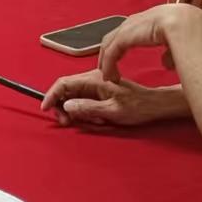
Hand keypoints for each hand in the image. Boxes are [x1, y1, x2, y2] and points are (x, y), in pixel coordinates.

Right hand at [42, 69, 180, 127]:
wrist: (155, 106)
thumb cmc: (138, 108)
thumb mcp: (112, 111)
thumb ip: (88, 108)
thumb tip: (66, 105)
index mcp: (94, 79)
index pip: (63, 83)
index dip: (51, 95)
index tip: (45, 108)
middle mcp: (92, 79)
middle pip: (65, 91)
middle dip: (63, 108)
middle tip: (68, 122)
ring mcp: (95, 86)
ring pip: (73, 98)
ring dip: (76, 112)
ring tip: (92, 121)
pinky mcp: (98, 92)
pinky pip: (82, 101)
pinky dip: (84, 112)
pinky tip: (97, 119)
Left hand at [95, 4, 201, 80]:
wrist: (190, 27)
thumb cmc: (195, 35)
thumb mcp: (184, 43)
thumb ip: (172, 51)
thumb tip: (166, 61)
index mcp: (159, 15)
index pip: (136, 27)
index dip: (127, 41)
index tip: (122, 56)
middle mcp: (143, 16)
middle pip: (120, 32)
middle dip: (112, 49)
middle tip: (108, 66)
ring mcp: (133, 24)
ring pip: (112, 41)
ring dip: (107, 58)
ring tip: (107, 74)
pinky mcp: (126, 34)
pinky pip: (113, 50)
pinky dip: (108, 63)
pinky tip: (109, 75)